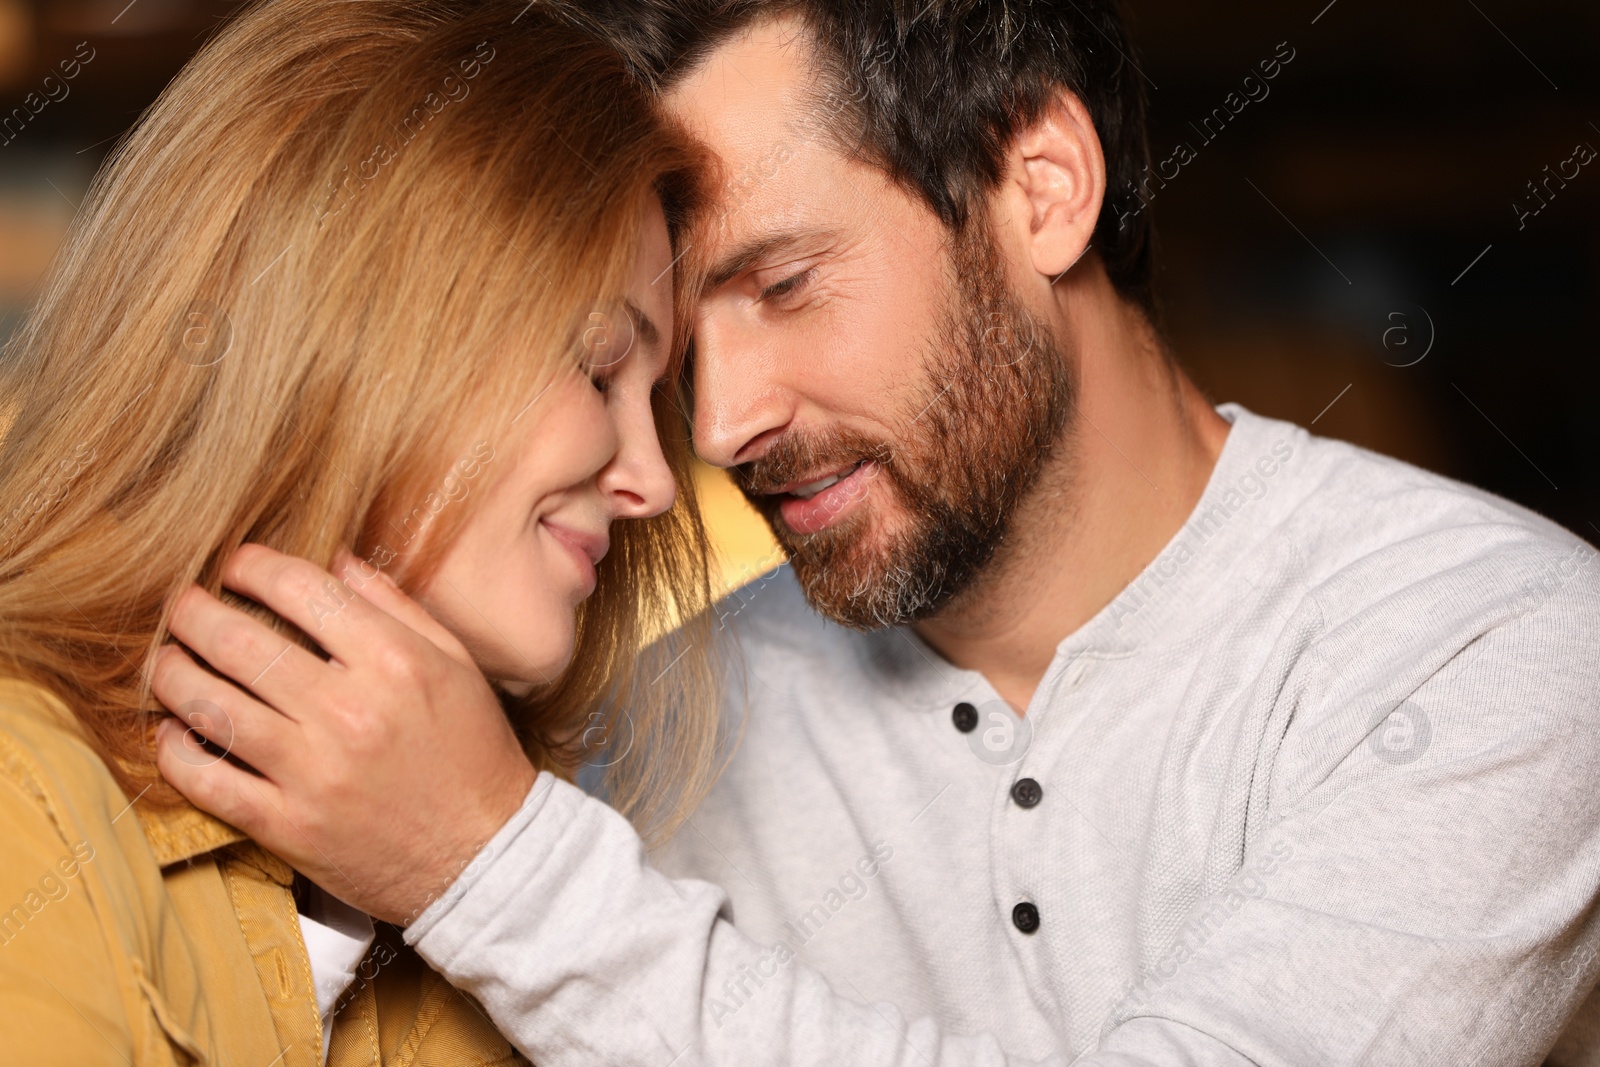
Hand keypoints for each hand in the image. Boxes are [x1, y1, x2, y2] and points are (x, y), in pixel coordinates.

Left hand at [153, 545, 536, 923]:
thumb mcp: (456, 664)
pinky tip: (170, 730)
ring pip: (210, 706)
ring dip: (172, 673)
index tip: (236, 565)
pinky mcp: (290, 825)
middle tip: (182, 604)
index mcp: (394, 663)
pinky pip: (207, 781)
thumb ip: (396, 608)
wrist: (486, 854)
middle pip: (240, 642)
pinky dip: (175, 751)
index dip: (254, 566)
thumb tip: (337, 560)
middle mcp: (349, 711)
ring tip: (165, 659)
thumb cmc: (473, 752)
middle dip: (194, 612)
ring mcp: (314, 772)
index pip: (302, 590)